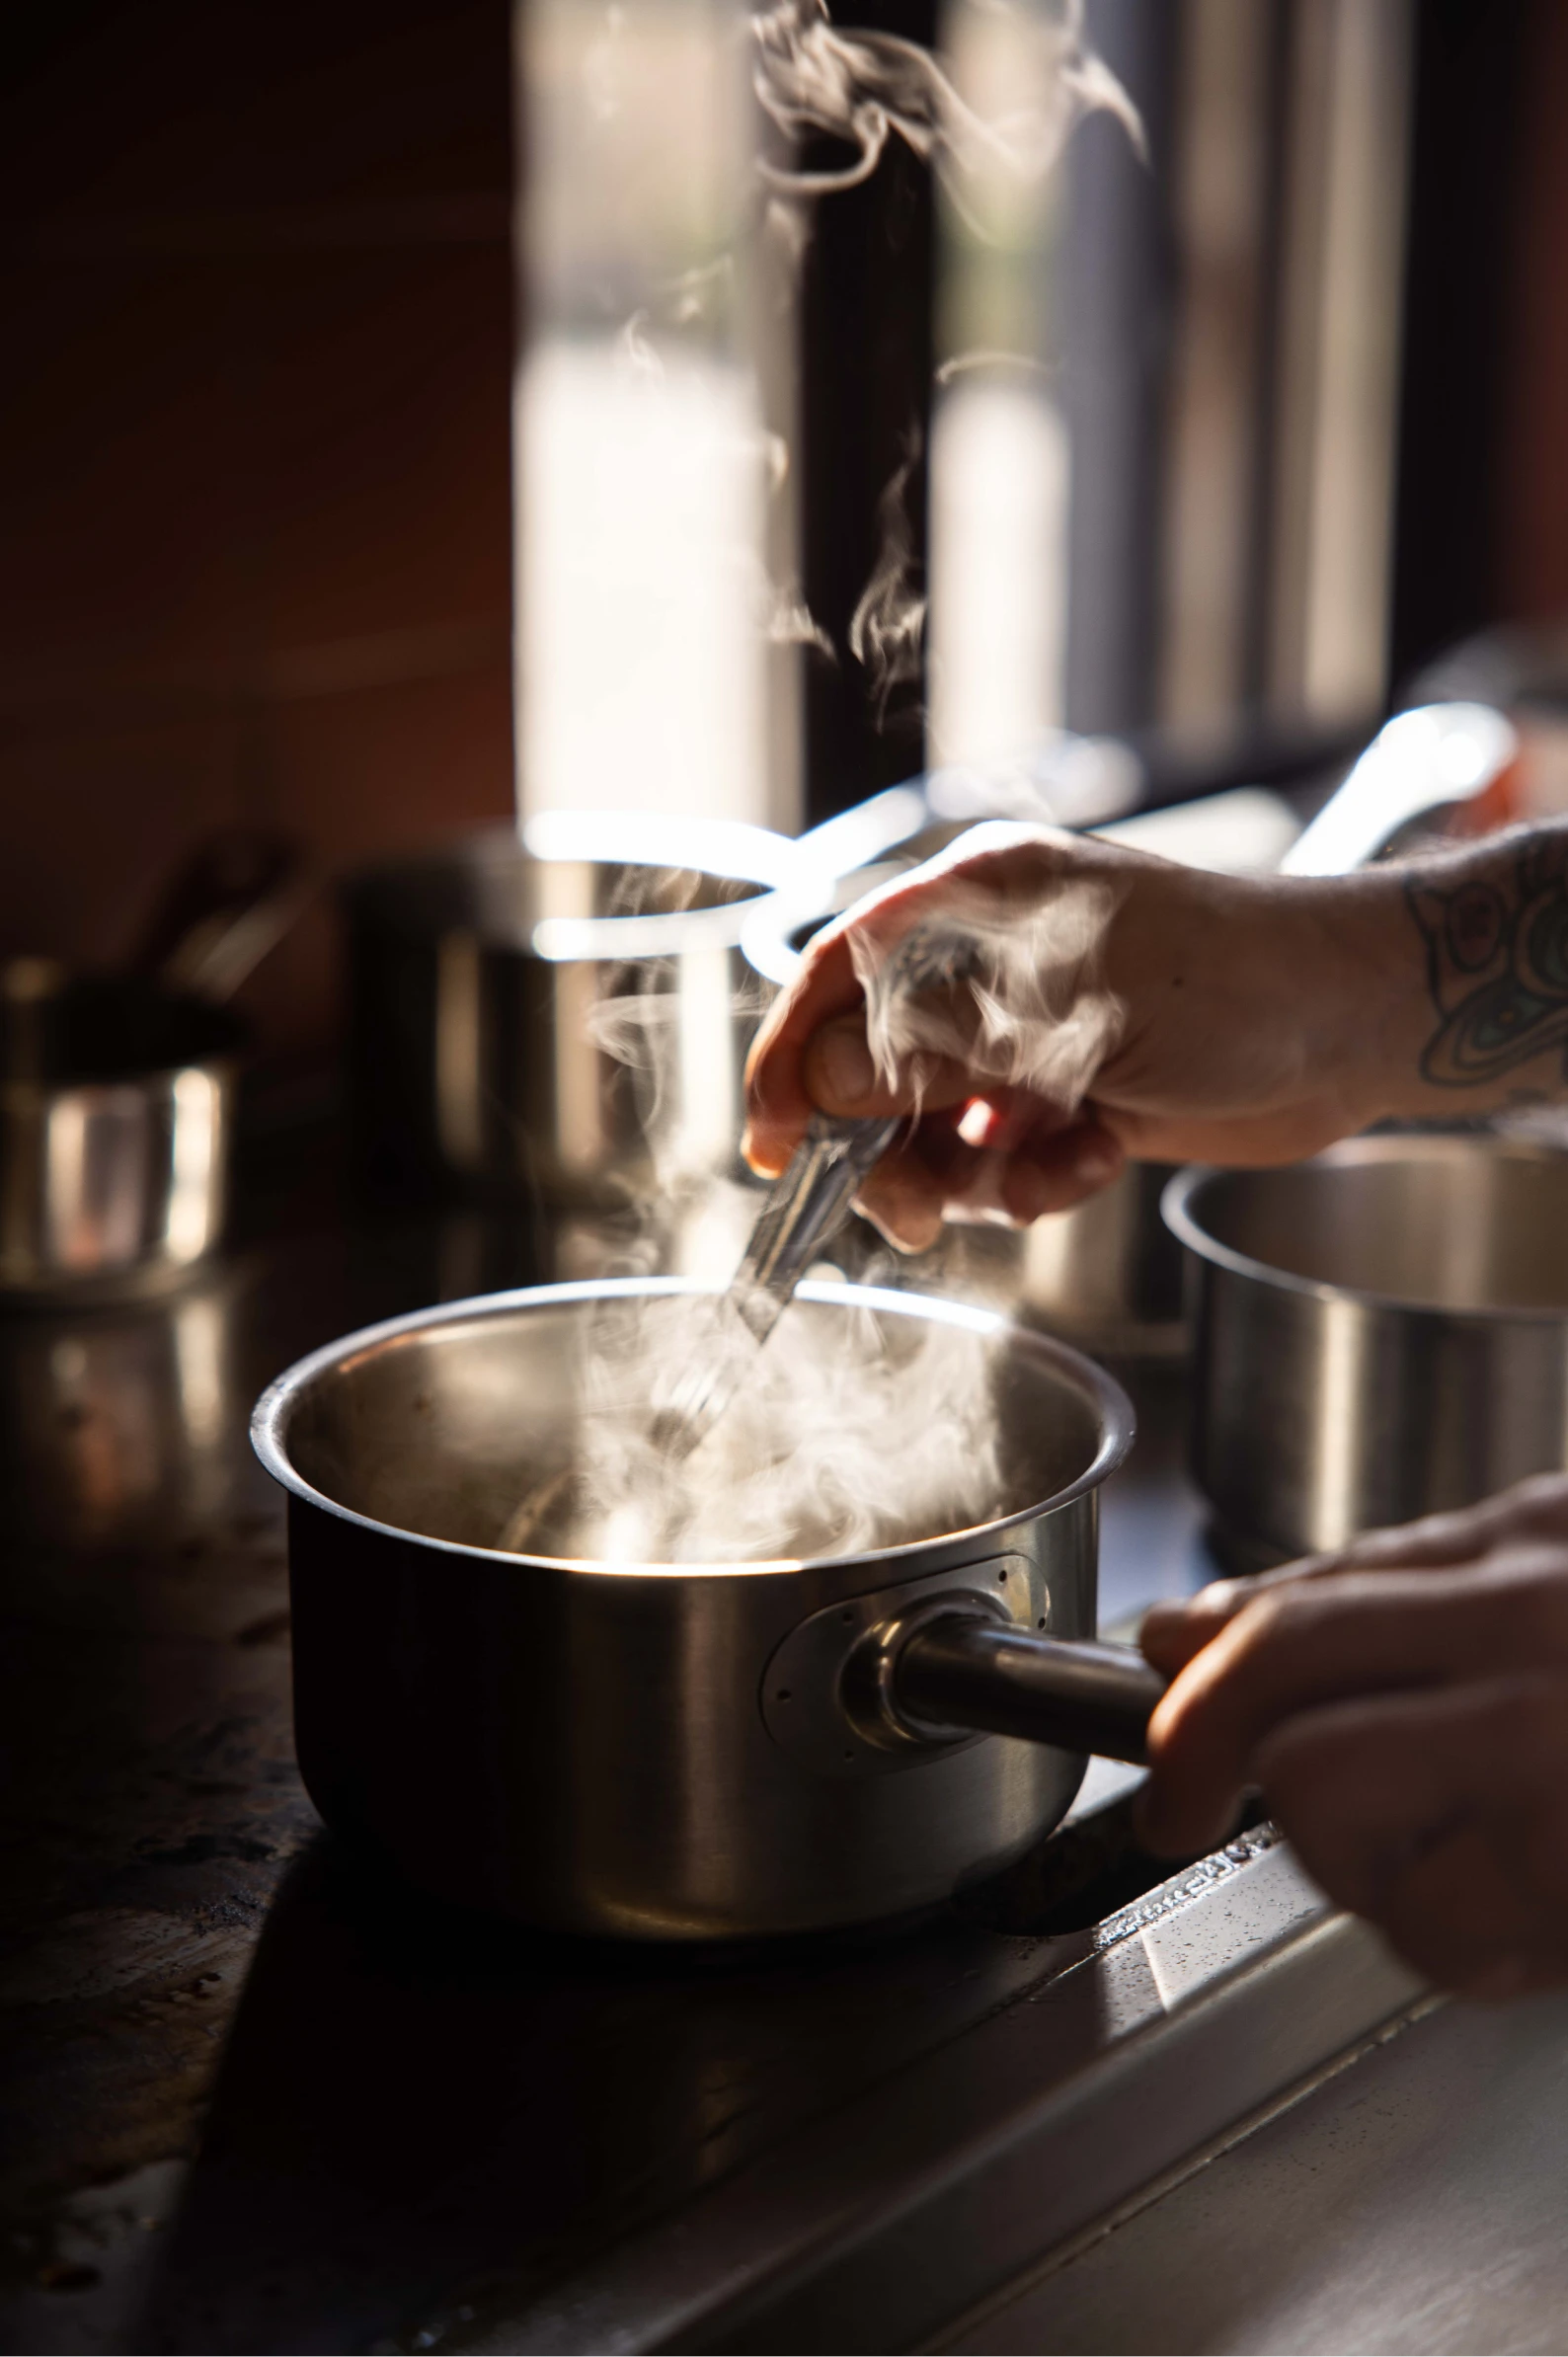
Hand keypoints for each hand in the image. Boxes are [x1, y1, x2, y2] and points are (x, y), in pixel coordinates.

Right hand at [742, 822, 1401, 1249]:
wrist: (1361, 1026)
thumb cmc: (1231, 983)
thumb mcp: (1067, 1013)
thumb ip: (933, 1048)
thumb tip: (816, 1085)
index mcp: (976, 902)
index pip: (841, 975)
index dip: (792, 1059)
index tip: (772, 1144)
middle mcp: (991, 967)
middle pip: (877, 1067)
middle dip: (889, 1144)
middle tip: (908, 1208)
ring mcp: (1033, 1036)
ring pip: (937, 1128)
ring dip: (966, 1174)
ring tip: (1023, 1182)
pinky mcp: (1075, 1098)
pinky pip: (1005, 1160)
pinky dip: (1033, 1180)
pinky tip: (1088, 1165)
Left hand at [1137, 1477, 1567, 1998]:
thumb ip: (1416, 1611)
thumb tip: (1202, 1631)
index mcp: (1534, 1542)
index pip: (1316, 1580)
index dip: (1210, 1641)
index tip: (1161, 1671)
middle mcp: (1530, 1610)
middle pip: (1279, 1651)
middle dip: (1196, 1742)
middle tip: (1176, 1813)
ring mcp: (1544, 1726)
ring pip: (1313, 1779)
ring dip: (1347, 1857)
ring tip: (1440, 1877)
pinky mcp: (1565, 1852)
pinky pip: (1421, 1915)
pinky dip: (1452, 1947)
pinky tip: (1520, 1933)